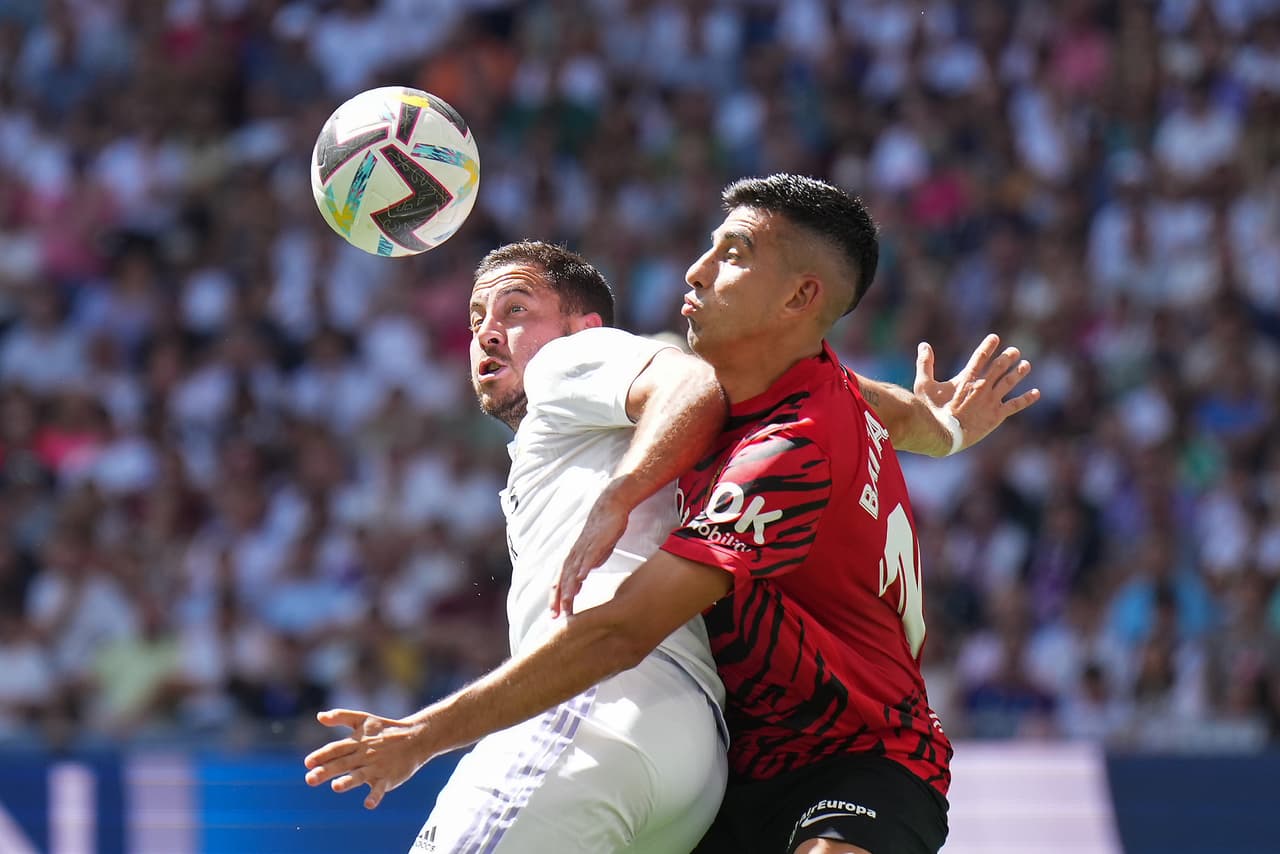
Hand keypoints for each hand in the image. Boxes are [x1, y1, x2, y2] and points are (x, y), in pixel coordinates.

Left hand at [303, 708, 429, 809]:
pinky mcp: (388, 778)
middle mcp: (365, 754)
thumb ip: (341, 716)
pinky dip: (375, 796)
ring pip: (360, 775)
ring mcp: (376, 767)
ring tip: (336, 787)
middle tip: (310, 779)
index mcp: (357, 742)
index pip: (336, 749)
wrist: (416, 737)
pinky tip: (368, 804)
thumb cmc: (386, 729)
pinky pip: (380, 788)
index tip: (308, 763)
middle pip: (343, 763)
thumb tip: (319, 716)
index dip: (322, 755)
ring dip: (348, 781)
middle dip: (326, 771)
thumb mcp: (364, 719)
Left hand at [551, 488, 629, 617]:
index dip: (554, 599)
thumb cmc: (600, 533)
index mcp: (570, 558)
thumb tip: (578, 584)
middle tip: (556, 617)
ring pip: (573, 570)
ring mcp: (584, 548)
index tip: (554, 617)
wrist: (609, 508)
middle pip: (562, 579)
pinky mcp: (597, 542)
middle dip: (558, 599)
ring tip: (566, 603)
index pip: (558, 582)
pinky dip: (584, 567)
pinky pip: (589, 556)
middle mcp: (573, 554)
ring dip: (569, 587)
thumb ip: (583, 568)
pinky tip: (582, 578)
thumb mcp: (590, 554)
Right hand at [916, 333, 1039, 452]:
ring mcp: (991, 401)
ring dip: (1018, 373)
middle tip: (1015, 351)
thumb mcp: (924, 384)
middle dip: (1008, 357)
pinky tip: (1036, 393)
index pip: (980, 356)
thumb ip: (925, 364)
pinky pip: (1015, 405)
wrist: (942, 434)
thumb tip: (924, 345)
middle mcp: (982, 386)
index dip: (989, 346)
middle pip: (999, 367)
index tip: (995, 338)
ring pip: (1009, 382)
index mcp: (966, 378)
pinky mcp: (996, 416)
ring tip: (1026, 365)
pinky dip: (1026, 399)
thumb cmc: (931, 411)